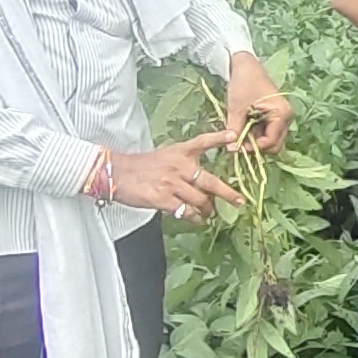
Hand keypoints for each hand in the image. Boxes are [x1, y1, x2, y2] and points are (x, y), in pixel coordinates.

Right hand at [107, 130, 243, 220]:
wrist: (117, 173)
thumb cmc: (142, 167)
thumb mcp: (165, 156)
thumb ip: (183, 164)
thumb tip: (202, 182)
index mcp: (179, 152)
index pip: (202, 142)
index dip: (219, 138)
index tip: (234, 137)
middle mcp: (178, 166)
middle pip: (209, 181)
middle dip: (227, 193)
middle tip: (240, 201)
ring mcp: (172, 183)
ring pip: (200, 200)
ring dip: (208, 210)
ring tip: (210, 214)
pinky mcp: (163, 199)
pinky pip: (186, 211)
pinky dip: (195, 217)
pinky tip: (198, 219)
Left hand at [222, 55, 292, 153]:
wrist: (245, 64)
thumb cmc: (243, 82)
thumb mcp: (237, 108)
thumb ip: (235, 129)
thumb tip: (231, 149)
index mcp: (281, 114)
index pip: (271, 142)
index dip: (255, 148)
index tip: (238, 147)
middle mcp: (286, 117)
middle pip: (275, 144)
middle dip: (257, 147)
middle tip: (238, 144)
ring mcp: (281, 117)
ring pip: (271, 139)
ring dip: (256, 141)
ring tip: (239, 135)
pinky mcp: (274, 116)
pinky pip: (267, 132)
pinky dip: (256, 134)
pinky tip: (244, 129)